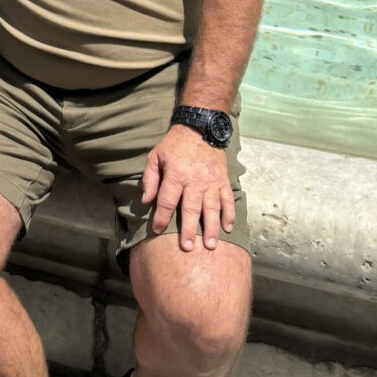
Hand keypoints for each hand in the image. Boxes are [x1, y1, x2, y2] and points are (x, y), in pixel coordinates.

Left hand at [141, 125, 234, 249]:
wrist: (199, 128)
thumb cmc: (174, 145)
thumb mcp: (155, 156)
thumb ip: (150, 179)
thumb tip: (147, 201)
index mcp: (176, 175)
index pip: (167, 201)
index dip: (161, 217)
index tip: (156, 231)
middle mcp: (195, 180)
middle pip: (191, 209)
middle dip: (189, 230)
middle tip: (188, 248)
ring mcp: (212, 181)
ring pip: (212, 208)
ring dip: (212, 227)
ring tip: (211, 245)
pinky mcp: (223, 180)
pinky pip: (228, 199)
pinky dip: (229, 214)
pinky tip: (228, 228)